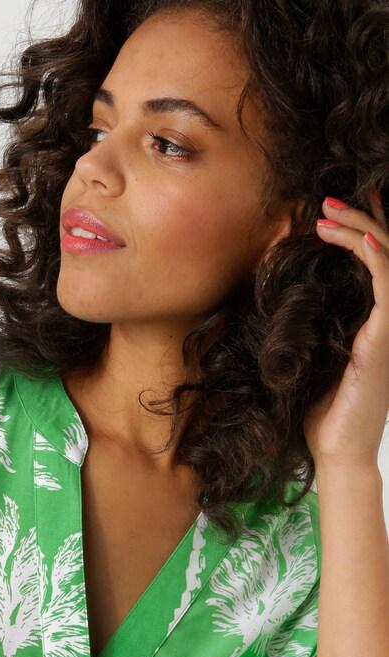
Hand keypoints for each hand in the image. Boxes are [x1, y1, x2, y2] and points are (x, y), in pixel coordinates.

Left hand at [305, 188, 388, 469]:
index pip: (375, 262)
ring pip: (388, 260)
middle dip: (358, 219)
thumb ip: (309, 330)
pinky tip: (362, 241)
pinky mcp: (384, 340)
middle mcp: (386, 319)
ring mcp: (388, 328)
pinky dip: (378, 260)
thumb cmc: (323, 415)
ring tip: (329, 213)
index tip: (334, 209)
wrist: (338, 453)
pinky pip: (388, 290)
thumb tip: (281, 304)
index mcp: (372, 320)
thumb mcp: (310, 360)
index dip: (361, 229)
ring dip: (361, 231)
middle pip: (384, 251)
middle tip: (327, 200)